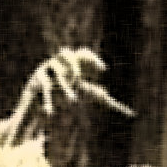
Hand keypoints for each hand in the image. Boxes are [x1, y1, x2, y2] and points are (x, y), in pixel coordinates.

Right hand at [19, 47, 133, 132]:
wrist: (39, 96)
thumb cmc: (67, 93)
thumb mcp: (89, 96)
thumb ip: (109, 102)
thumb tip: (132, 114)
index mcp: (73, 64)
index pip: (82, 54)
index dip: (91, 59)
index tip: (103, 71)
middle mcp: (59, 64)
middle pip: (66, 53)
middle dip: (76, 64)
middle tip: (81, 80)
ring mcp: (45, 71)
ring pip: (55, 72)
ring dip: (65, 85)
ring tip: (73, 101)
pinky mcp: (35, 84)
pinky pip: (42, 91)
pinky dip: (47, 102)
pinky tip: (50, 114)